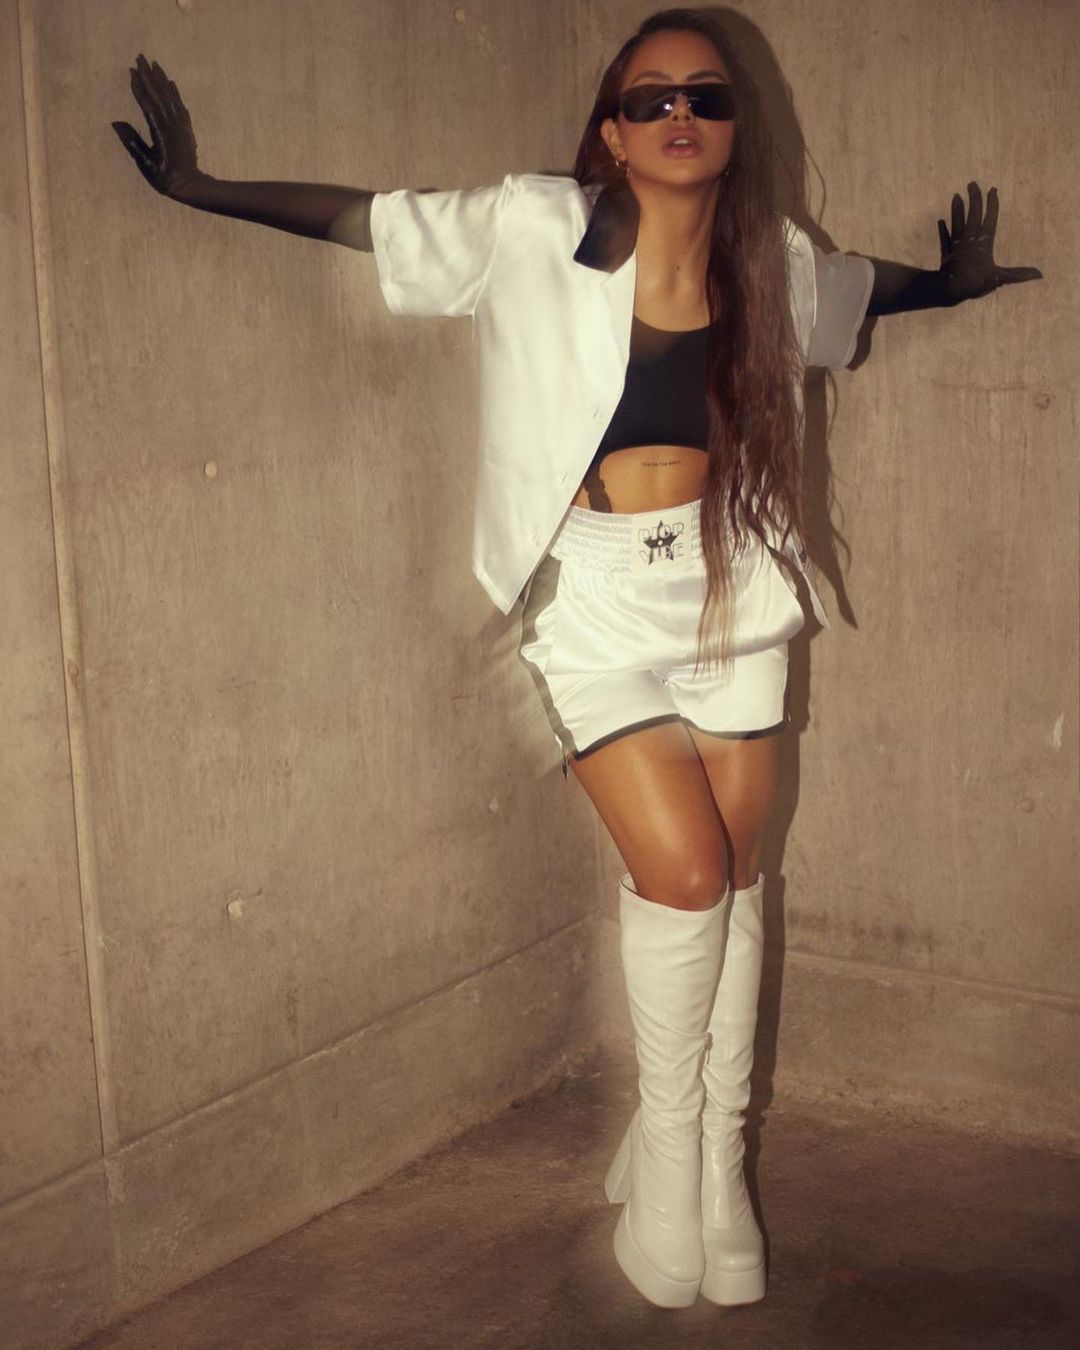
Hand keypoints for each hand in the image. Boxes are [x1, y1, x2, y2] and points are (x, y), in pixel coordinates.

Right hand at [112, 54, 201, 197]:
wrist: (191, 186)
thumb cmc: (165, 177)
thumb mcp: (145, 163)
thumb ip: (132, 142)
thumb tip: (116, 122)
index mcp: (160, 132)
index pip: (147, 104)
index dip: (139, 87)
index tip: (132, 71)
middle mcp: (172, 124)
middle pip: (159, 95)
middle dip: (149, 75)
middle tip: (140, 57)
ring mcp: (181, 126)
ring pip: (171, 97)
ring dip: (162, 79)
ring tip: (155, 64)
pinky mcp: (187, 129)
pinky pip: (180, 105)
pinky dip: (175, 93)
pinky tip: (171, 83)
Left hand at [937, 181, 1041, 302]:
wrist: (951, 289)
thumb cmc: (976, 282)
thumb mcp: (1000, 278)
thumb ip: (1018, 274)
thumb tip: (1040, 275)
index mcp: (984, 242)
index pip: (989, 218)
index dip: (991, 204)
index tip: (992, 189)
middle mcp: (970, 240)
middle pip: (972, 215)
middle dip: (973, 199)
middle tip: (972, 183)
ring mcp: (956, 246)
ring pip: (957, 223)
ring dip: (957, 210)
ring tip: (955, 196)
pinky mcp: (946, 254)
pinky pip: (944, 239)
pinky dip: (943, 230)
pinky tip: (940, 221)